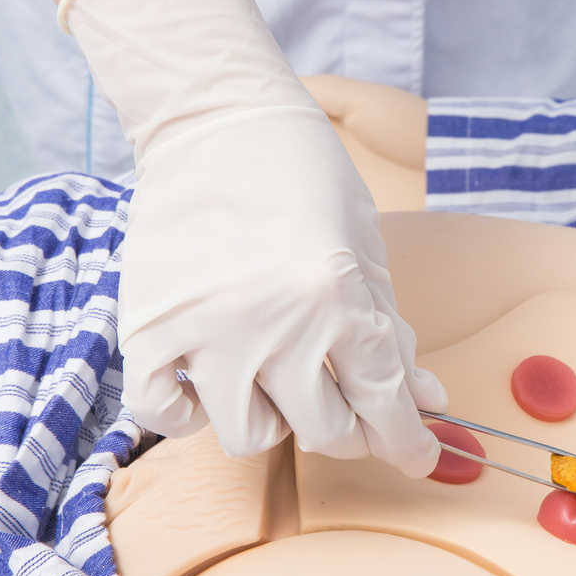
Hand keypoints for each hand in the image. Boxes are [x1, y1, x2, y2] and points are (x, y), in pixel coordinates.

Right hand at [62, 0, 445, 470]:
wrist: (215, 120)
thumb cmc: (303, 176)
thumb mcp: (366, 249)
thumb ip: (392, 332)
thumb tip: (427, 403)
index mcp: (339, 299)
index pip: (386, 405)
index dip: (409, 442)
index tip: (417, 456)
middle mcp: (275, 325)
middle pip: (326, 431)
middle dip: (349, 427)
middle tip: (345, 402)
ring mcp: (206, 331)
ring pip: (251, 436)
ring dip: (273, 419)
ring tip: (274, 377)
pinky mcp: (147, 329)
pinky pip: (167, 415)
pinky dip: (190, 413)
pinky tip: (210, 383)